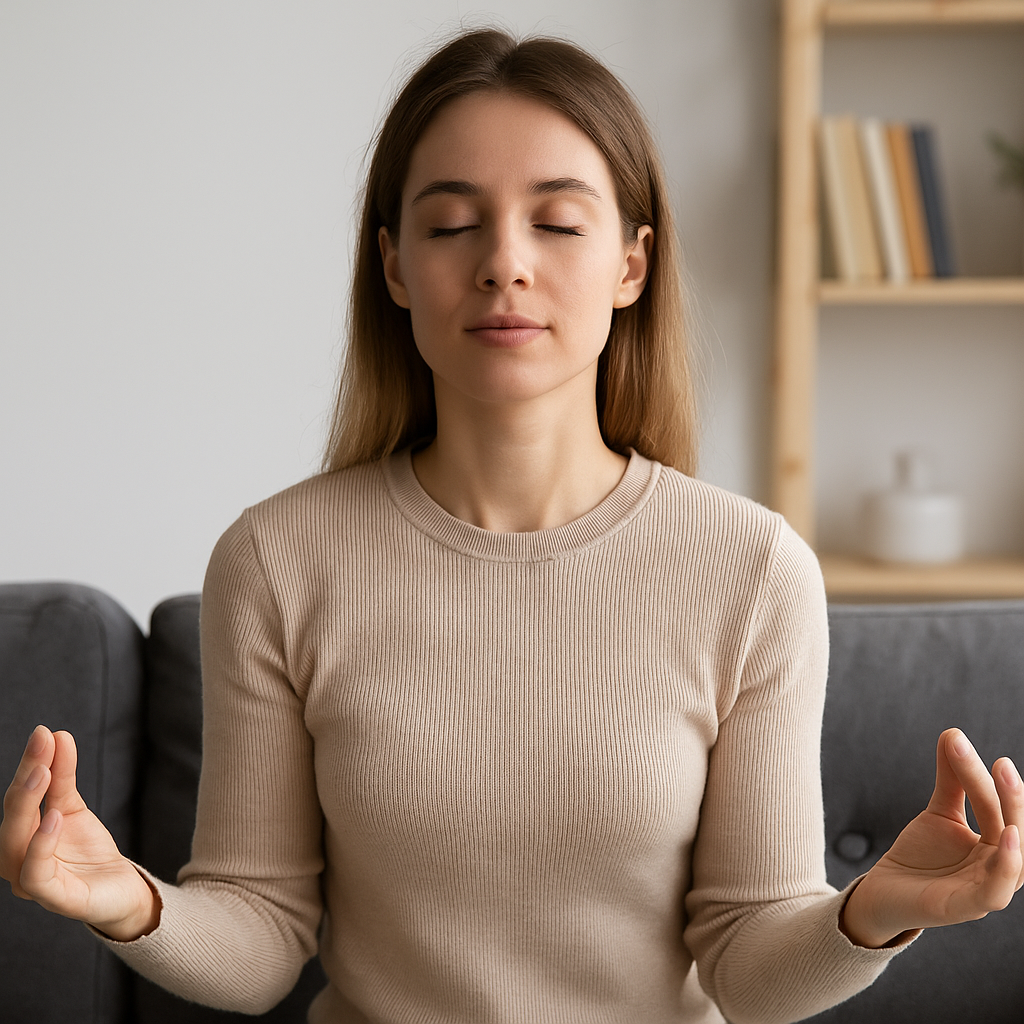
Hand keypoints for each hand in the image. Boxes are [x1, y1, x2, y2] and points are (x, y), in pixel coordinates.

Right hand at [0, 725, 159, 940]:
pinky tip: (54, 818)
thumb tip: (56, 735)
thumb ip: (63, 776)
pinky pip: (36, 876)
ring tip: (44, 774)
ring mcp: (32, 883)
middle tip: (42, 745)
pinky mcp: (55, 899)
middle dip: (26, 779)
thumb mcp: (74, 807)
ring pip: (14, 846)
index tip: (44, 732)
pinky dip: (40, 846)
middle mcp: (17, 860)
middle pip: (13, 818)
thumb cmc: (88, 851)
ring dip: (28, 806)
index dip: (29, 764)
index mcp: (19, 837)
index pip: (17, 798)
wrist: (120, 888)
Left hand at [840, 728, 1022, 947]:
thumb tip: (953, 733)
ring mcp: (982, 891)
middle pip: (1014, 833)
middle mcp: (995, 870)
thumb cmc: (920, 856)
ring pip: (1012, 864)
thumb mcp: (938, 813)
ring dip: (1015, 828)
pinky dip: (1004, 868)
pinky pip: (994, 892)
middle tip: (1003, 764)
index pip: (1001, 811)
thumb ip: (951, 779)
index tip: (994, 757)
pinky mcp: (962, 908)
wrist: (883, 891)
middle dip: (1012, 799)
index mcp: (995, 848)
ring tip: (1010, 790)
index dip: (999, 786)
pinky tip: (1006, 838)